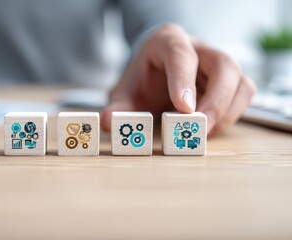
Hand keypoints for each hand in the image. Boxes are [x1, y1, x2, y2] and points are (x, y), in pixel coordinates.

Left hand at [101, 24, 255, 135]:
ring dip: (226, 112)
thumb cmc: (143, 78)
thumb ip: (117, 107)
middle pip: (224, 65)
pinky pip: (243, 95)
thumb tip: (107, 123)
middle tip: (200, 129)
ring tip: (203, 133)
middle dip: (216, 101)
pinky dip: (231, 115)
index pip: (181, 54)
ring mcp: (217, 63)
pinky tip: (210, 127)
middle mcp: (199, 48)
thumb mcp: (125, 92)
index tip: (184, 110)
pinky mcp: (230, 80)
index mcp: (169, 42)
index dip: (184, 81)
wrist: (156, 71)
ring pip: (241, 82)